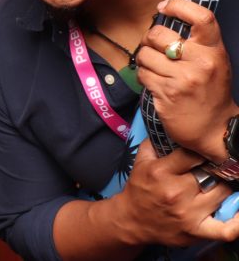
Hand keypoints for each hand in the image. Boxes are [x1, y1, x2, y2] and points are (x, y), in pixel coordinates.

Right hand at [113, 140, 238, 246]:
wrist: (133, 221)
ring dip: (222, 188)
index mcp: (161, 172)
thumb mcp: (140, 162)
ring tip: (216, 186)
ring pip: (222, 194)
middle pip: (211, 174)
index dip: (202, 151)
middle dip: (213, 171)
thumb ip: (154, 143)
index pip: (193, 154)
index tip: (204, 152)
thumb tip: (172, 129)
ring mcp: (188, 213)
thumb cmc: (139, 189)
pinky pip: (226, 230)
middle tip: (210, 171)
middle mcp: (175, 192)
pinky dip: (238, 222)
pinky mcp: (196, 232)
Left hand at [137, 0, 236, 160]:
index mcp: (214, 50)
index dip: (179, 5)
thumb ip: (195, 42)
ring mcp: (184, 78)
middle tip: (152, 47)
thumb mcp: (213, 61)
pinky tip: (153, 82)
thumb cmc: (210, 91)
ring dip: (144, 61)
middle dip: (148, 39)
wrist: (214, 128)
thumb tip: (164, 17)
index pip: (202, 17)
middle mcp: (201, 62)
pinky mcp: (167, 93)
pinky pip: (142, 74)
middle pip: (158, 34)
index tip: (163, 7)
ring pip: (145, 55)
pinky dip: (143, 76)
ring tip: (154, 69)